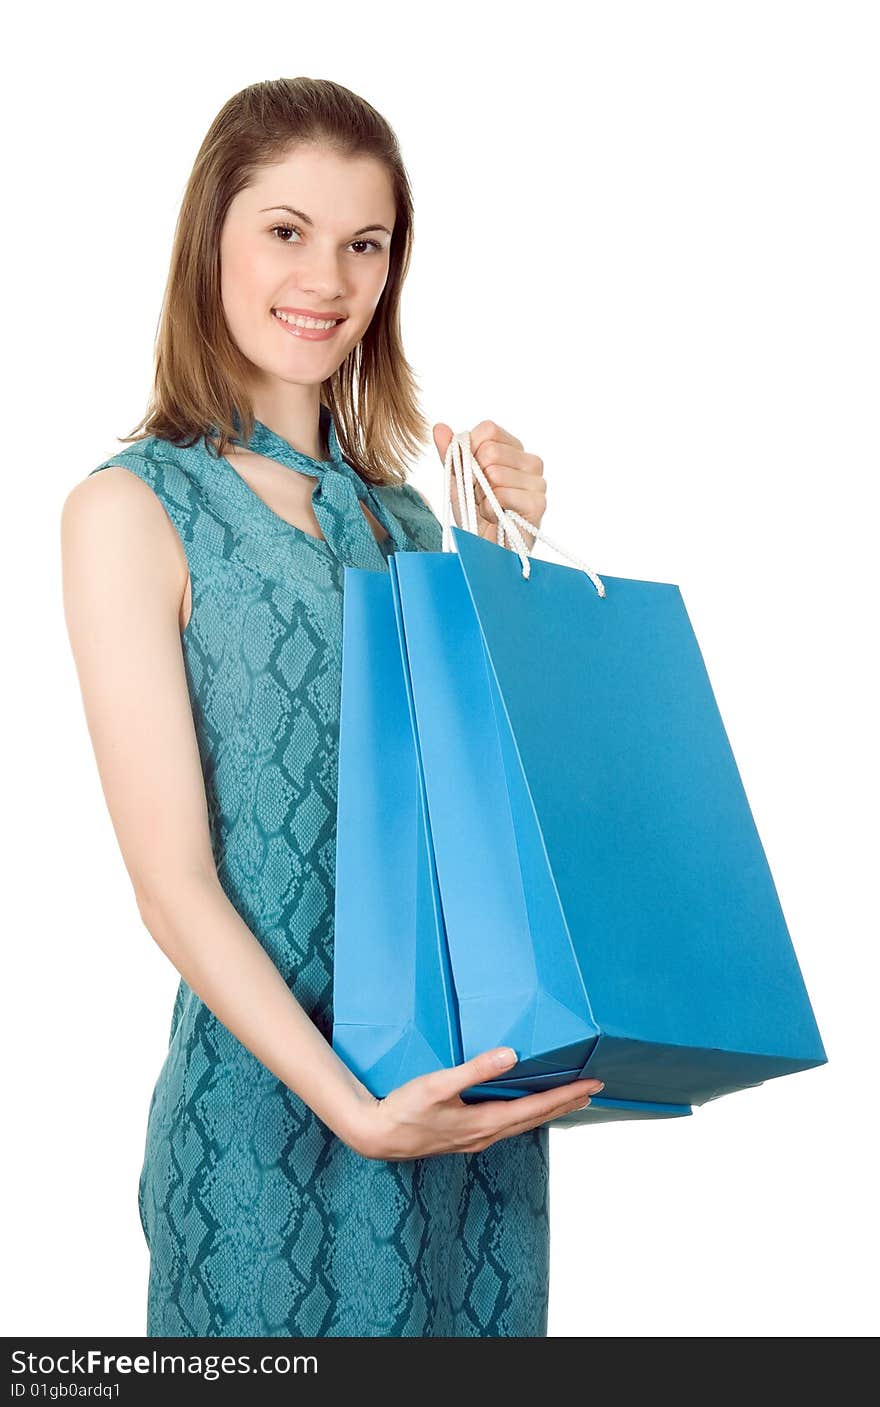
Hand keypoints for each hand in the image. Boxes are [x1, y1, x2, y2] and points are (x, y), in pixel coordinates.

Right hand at [347, 1047, 603, 1161]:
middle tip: (592, 1090)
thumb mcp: (438, 1084)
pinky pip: (506, 1124)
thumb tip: (511, 1055)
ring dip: (547, 1110)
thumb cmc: (405, 1109)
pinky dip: (525, 1114)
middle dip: (565, 1103)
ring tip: (567, 1099)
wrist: (377, 1136)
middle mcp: (486, 1134)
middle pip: (536, 1118)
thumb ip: (475, 1069)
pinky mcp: (465, 1136)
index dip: (566, 1095)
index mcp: (485, 1122)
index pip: (536, 1107)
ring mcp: (476, 1138)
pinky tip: (523, 1107)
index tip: (591, 1084)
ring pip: (522, 1123)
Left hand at [432, 420, 546, 552]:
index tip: (471, 473)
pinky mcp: (538, 503)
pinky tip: (498, 518)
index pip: (489, 429)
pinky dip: (491, 509)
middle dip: (476, 477)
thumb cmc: (475, 515)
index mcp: (515, 450)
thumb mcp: (457, 480)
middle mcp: (532, 462)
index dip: (470, 450)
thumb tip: (438, 426)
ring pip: (495, 472)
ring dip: (482, 496)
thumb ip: (450, 453)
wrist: (484, 550)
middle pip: (490, 450)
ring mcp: (538, 482)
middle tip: (481, 496)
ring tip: (489, 508)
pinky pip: (502, 493)